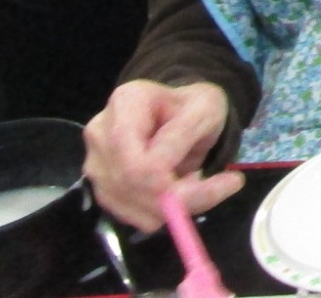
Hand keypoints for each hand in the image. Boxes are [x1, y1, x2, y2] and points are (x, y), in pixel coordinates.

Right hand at [83, 80, 240, 232]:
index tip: (224, 180)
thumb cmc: (193, 105)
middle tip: (223, 187)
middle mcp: (100, 134)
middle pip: (129, 185)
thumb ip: (183, 135)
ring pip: (131, 207)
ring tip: (199, 182)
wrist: (180, 112)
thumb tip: (160, 174)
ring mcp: (96, 163)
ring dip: (173, 206)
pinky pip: (132, 216)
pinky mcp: (102, 188)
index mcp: (125, 103)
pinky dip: (162, 213)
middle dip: (177, 198)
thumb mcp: (205, 107)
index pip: (132, 158)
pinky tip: (179, 191)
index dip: (164, 181)